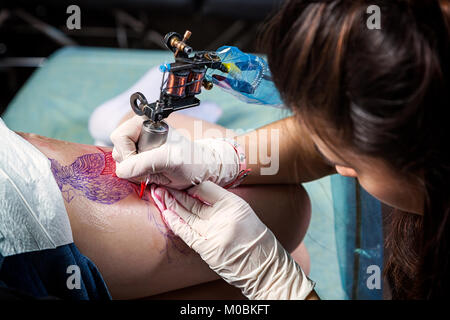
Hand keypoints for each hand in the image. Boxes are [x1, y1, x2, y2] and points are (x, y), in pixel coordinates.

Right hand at [110, 115, 240, 188]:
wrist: (201, 170)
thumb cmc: (192, 161)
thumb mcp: (172, 161)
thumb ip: (146, 163)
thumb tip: (121, 171)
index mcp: (146, 122)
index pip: (119, 138)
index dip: (128, 155)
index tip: (146, 164)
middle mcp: (139, 131)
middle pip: (117, 150)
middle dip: (132, 164)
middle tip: (153, 169)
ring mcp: (138, 145)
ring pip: (121, 162)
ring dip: (136, 171)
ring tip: (156, 171)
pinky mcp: (139, 158)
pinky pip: (127, 169)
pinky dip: (138, 175)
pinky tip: (153, 174)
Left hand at [155, 181, 314, 298]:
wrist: (264, 266)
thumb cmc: (256, 239)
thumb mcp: (243, 212)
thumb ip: (222, 201)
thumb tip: (198, 192)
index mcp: (234, 204)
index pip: (206, 188)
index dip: (192, 185)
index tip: (182, 181)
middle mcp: (222, 217)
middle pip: (193, 200)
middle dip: (176, 192)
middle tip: (162, 184)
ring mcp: (213, 233)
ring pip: (186, 214)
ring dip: (170, 204)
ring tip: (159, 194)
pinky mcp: (206, 248)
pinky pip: (185, 232)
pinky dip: (174, 221)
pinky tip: (165, 212)